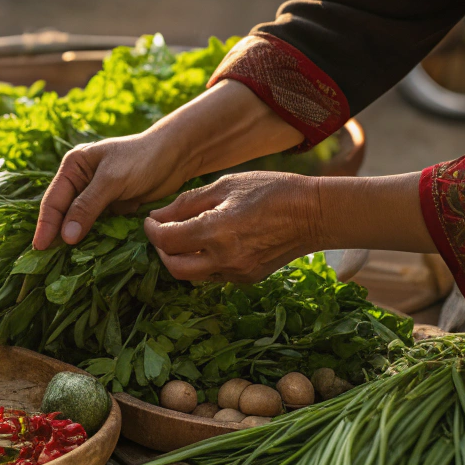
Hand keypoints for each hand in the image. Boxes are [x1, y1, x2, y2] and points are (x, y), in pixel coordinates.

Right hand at [32, 130, 191, 250]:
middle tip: (45, 261)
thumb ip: (87, 207)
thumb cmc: (142, 158)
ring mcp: (96, 195)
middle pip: (63, 213)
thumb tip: (66, 237)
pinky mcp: (112, 207)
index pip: (53, 200)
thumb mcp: (111, 180)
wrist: (176, 155)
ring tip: (61, 263)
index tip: (40, 248)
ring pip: (79, 222)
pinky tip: (86, 256)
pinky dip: (92, 240)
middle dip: (55, 235)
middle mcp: (80, 181)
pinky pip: (97, 227)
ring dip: (73, 240)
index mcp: (73, 166)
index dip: (46, 225)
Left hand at [144, 170, 434, 282]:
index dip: (151, 230)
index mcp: (216, 230)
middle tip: (162, 232)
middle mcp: (224, 258)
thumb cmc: (271, 190)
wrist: (314, 214)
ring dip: (181, 259)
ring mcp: (237, 273)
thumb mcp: (225, 185)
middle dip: (161, 250)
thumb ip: (188, 202)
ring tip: (184, 237)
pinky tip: (209, 244)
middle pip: (173, 267)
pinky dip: (203, 263)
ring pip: (192, 276)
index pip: (166, 240)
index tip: (150, 220)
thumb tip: (158, 215)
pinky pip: (213, 276)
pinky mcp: (247, 280)